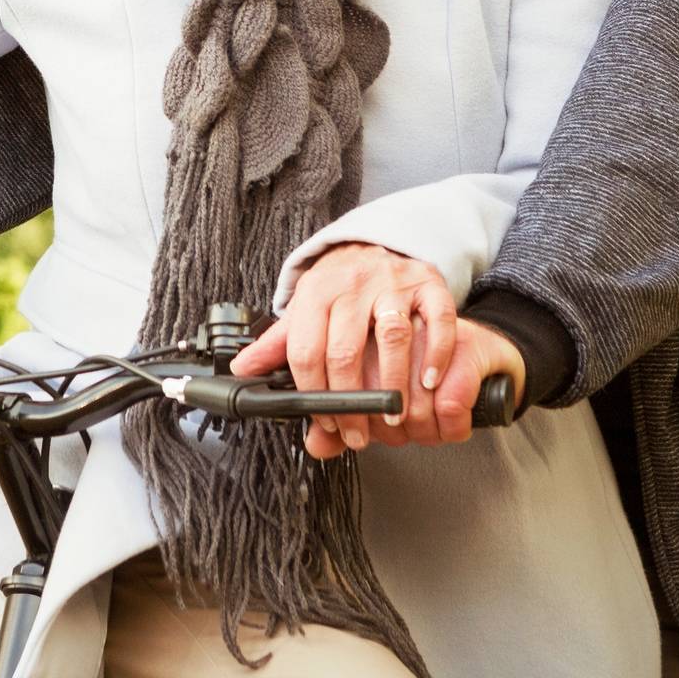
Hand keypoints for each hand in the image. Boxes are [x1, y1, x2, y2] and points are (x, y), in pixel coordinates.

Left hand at [230, 241, 457, 454]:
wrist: (374, 245)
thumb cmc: (338, 289)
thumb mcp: (305, 310)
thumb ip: (276, 344)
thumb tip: (241, 371)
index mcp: (315, 292)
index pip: (306, 351)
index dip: (313, 394)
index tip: (325, 423)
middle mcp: (352, 283)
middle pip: (345, 349)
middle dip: (350, 401)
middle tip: (358, 432)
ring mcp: (393, 281)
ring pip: (390, 336)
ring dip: (393, 383)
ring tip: (393, 416)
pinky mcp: (428, 283)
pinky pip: (437, 318)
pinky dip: (436, 352)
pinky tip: (430, 381)